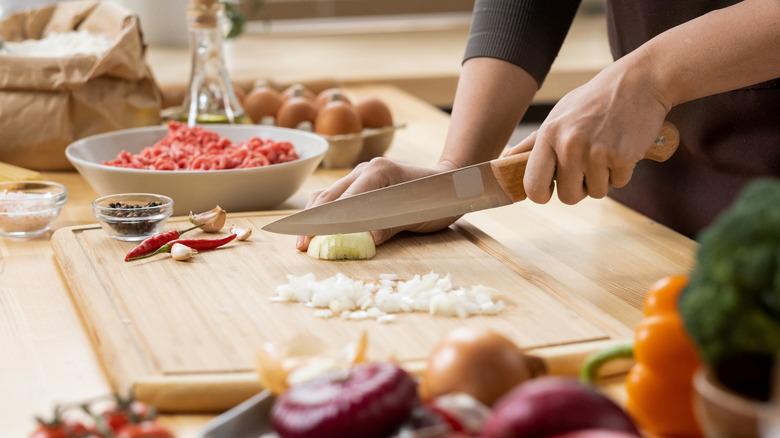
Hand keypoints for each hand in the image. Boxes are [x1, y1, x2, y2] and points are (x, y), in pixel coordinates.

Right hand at [296, 158, 459, 250]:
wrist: (451, 182)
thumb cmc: (437, 199)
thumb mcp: (416, 215)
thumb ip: (387, 226)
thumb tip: (363, 241)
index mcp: (377, 173)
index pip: (344, 200)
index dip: (326, 222)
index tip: (311, 240)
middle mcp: (365, 169)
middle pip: (329, 196)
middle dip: (312, 222)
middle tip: (301, 246)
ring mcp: (362, 173)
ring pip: (328, 194)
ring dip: (314, 218)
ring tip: (304, 240)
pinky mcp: (362, 182)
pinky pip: (337, 196)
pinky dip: (325, 213)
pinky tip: (318, 228)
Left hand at [512, 56, 670, 204]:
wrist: (638, 82)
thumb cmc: (594, 101)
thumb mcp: (558, 115)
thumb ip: (532, 143)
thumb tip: (504, 162)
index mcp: (549, 135)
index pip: (533, 186)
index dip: (541, 195)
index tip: (550, 190)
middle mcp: (569, 145)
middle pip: (568, 197)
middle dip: (579, 188)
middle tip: (587, 166)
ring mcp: (597, 153)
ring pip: (596, 193)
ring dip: (603, 178)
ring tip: (606, 150)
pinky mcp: (623, 157)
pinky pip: (619, 183)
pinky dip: (622, 171)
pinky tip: (622, 147)